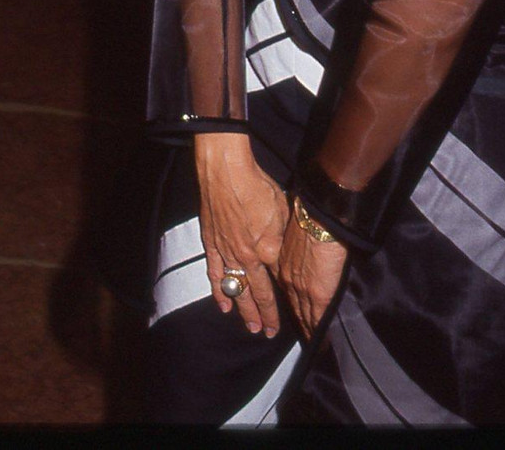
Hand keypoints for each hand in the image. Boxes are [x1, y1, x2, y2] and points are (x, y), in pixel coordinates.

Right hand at [194, 133, 289, 336]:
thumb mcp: (281, 211)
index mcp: (267, 250)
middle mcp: (247, 257)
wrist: (225, 171)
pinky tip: (224, 306)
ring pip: (237, 288)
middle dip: (264, 314)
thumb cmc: (257, 185)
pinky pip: (215, 274)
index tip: (292, 315)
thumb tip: (284, 255)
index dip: (284, 300)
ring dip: (244, 310)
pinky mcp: (211, 243)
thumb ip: (282, 238)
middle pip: (257, 292)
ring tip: (251, 327)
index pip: (277, 283)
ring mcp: (227, 252)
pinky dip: (219, 291)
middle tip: (268, 332)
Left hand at [275, 199, 347, 339]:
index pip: (285, 290)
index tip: (290, 314)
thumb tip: (306, 250)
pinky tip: (322, 344)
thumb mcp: (296, 234)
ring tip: (312, 346)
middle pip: (293, 308)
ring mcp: (302, 289)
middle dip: (297, 323)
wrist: (319, 220)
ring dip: (308, 331)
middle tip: (301, 338)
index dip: (289, 303)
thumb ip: (299, 247)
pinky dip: (319, 333)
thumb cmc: (310, 218)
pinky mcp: (318, 296)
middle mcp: (288, 280)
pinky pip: (317, 320)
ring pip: (304, 317)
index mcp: (282, 264)